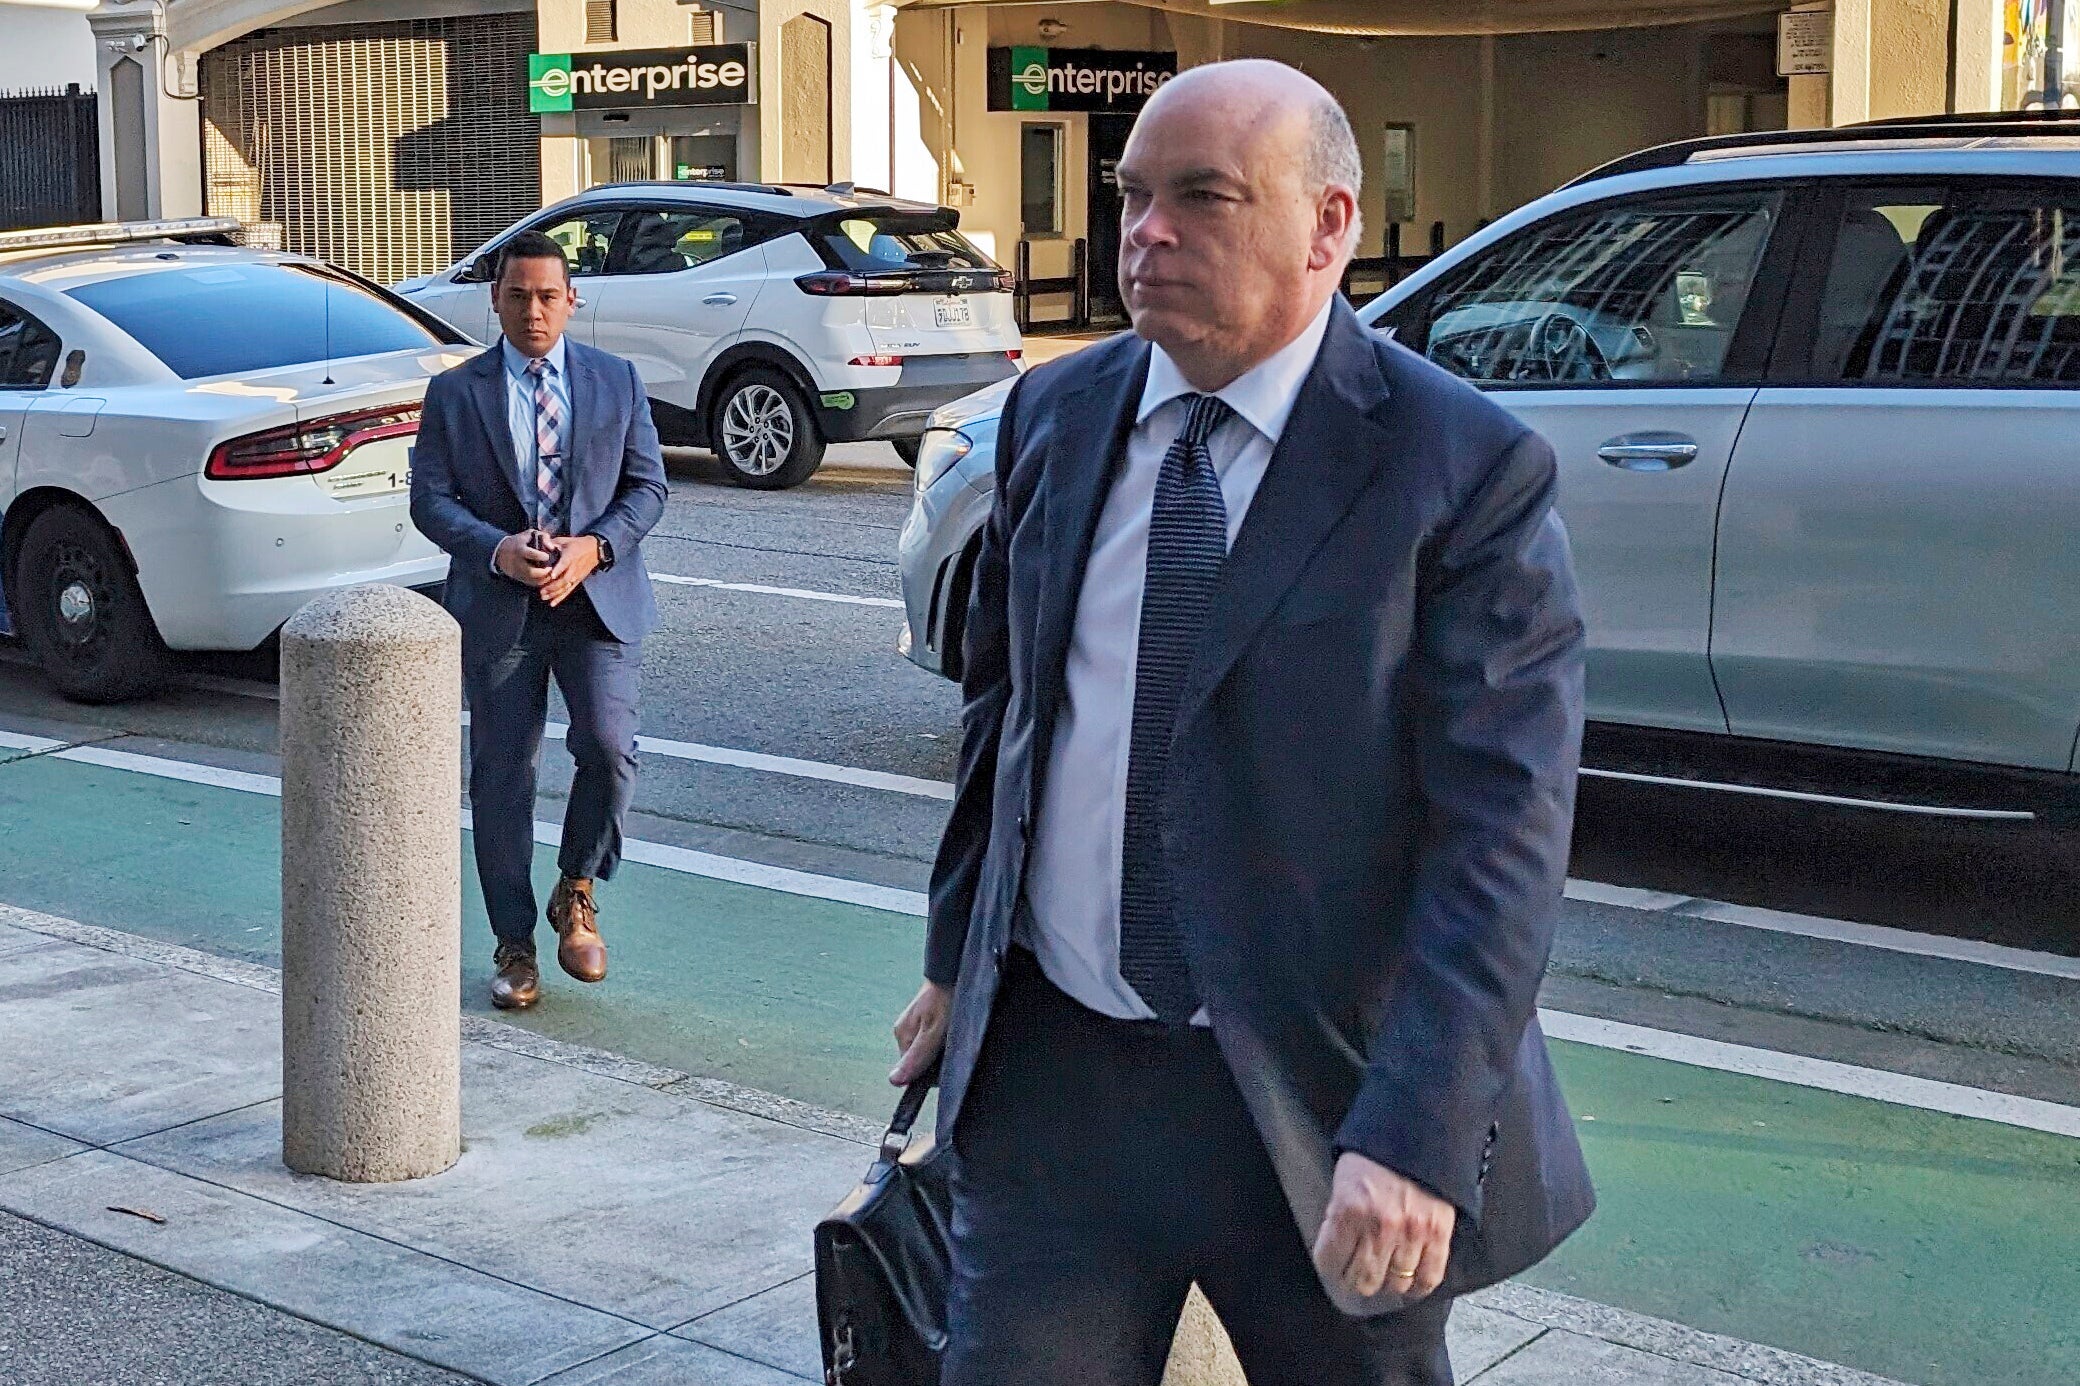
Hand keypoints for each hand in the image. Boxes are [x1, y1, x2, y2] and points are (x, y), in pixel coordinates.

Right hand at [494, 531, 554, 586]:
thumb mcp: (530, 534)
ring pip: (533, 580)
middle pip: (531, 571)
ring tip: (552, 573)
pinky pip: (533, 584)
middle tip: (552, 568)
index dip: (541, 556)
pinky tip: (548, 577)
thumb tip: (552, 547)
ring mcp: (519, 572)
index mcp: (520, 550)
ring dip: (545, 578)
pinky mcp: (521, 579)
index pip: (531, 554)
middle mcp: (518, 563)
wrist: (502, 553)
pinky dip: (542, 582)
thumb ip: (543, 537)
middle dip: (544, 572)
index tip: (547, 556)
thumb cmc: (520, 542)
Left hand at [539, 534, 602, 606]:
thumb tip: (541, 546)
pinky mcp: (577, 581)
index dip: (558, 570)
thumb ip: (552, 543)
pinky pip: (569, 590)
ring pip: (566, 587)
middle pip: (564, 580)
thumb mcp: (564, 540)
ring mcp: (576, 576)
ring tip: (544, 597)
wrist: (594, 550)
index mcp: (570, 556)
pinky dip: (561, 598)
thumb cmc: (577, 544)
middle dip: (553, 587)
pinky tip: (552, 603)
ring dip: (554, 593)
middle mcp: (574, 568)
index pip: (564, 564)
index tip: (551, 576)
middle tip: (541, 591)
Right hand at [890, 980, 951, 1085]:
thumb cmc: (946, 998)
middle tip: (952, 1043)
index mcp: (902, 1035)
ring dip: (943, 1047)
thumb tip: (894, 1081)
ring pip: (930, 1050)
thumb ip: (916, 1057)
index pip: (913, 1071)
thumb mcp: (933, 1032)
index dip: (931, 1072)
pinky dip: (946, 1037)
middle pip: (922, 1060)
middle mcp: (905, 1031)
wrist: (955, 969)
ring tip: (955, 1032)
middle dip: (938, 1058)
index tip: (945, 1060)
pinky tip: (954, 1027)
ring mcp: (916, 1023)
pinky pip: (935, 1038)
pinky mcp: (927, 1018)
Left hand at [1312, 1151, 1455, 1301]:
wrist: (1418, 1129)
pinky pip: (1429, 1277)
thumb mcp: (1344, 1179)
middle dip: (1356, 1282)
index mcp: (1349, 1210)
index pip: (1330, 1261)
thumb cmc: (1376, 1153)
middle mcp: (1380, 1227)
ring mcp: (1412, 1233)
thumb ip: (1340, 1216)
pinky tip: (1411, 1285)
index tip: (1333, 1269)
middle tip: (1357, 1277)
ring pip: (1395, 1284)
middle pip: (1363, 1281)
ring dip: (1387, 1284)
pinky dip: (1418, 1287)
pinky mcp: (1439, 1234)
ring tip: (1384, 1277)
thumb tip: (1337, 1249)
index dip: (1329, 1269)